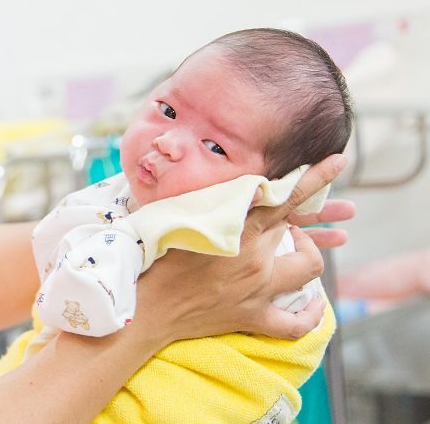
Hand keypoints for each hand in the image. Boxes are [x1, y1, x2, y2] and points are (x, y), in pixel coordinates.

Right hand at [135, 154, 345, 344]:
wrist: (146, 305)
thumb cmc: (156, 255)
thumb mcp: (182, 215)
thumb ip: (216, 198)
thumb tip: (241, 182)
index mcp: (238, 230)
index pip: (286, 196)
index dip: (315, 177)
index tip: (339, 161)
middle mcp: (256, 260)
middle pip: (299, 231)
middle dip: (302, 220)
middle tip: (290, 220)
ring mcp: (258, 291)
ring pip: (309, 269)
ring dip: (310, 254)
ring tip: (301, 248)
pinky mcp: (253, 318)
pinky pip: (296, 323)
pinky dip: (311, 313)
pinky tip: (315, 301)